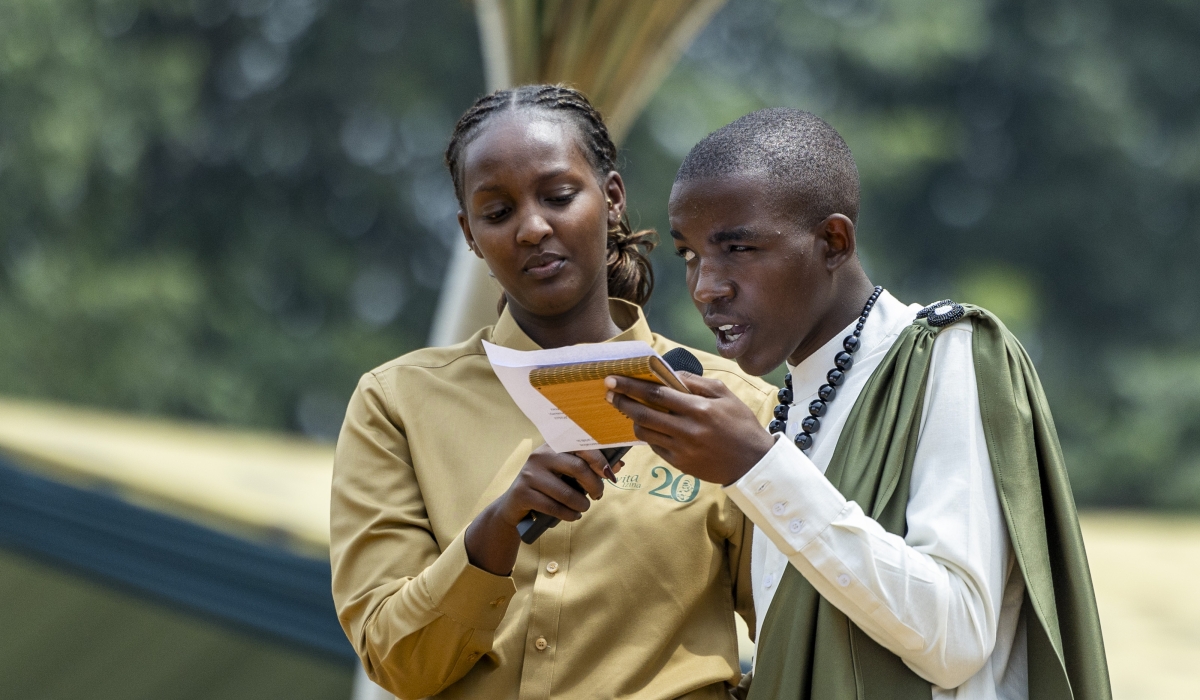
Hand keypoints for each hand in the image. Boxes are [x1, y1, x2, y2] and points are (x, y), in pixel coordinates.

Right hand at [465, 444, 612, 574]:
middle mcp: (540, 455)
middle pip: (577, 468)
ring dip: (582, 504)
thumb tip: (618, 464)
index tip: (610, 473)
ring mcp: (529, 474)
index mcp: (552, 445)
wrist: (515, 506)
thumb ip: (590, 468)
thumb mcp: (567, 475)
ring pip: (566, 492)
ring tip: (583, 508)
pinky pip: (554, 507)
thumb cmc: (548, 487)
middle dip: (594, 485)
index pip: (580, 444)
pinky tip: (573, 515)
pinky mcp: (523, 493)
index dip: (599, 458)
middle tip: (598, 494)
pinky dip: (569, 515)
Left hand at [604, 373, 774, 485]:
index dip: (631, 386)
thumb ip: (696, 382)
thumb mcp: (725, 394)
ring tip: (625, 408)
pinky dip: (646, 435)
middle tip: (608, 392)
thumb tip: (670, 373)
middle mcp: (688, 429)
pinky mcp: (681, 464)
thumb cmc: (740, 424)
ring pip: (646, 432)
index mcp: (699, 408)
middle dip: (622, 401)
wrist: (753, 462)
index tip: (614, 379)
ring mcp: (682, 449)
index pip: (657, 394)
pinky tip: (644, 426)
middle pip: (644, 413)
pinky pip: (655, 447)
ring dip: (631, 419)